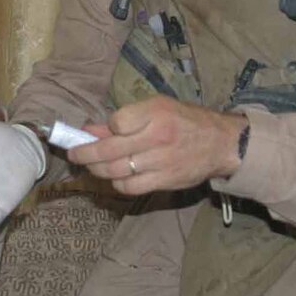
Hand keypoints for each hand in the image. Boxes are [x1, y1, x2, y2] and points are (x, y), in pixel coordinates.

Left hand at [68, 96, 243, 195]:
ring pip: (115, 171)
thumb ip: (125, 119)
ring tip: (91, 165)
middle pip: (109, 150)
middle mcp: (158, 136)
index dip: (106, 127)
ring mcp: (161, 161)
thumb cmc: (186, 121)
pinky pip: (130, 187)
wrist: (221, 144)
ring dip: (97, 170)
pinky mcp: (164, 181)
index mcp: (156, 112)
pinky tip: (115, 177)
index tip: (104, 129)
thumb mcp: (158, 108)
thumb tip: (89, 129)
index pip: (116, 122)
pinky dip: (117, 183)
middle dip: (84, 153)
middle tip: (74, 153)